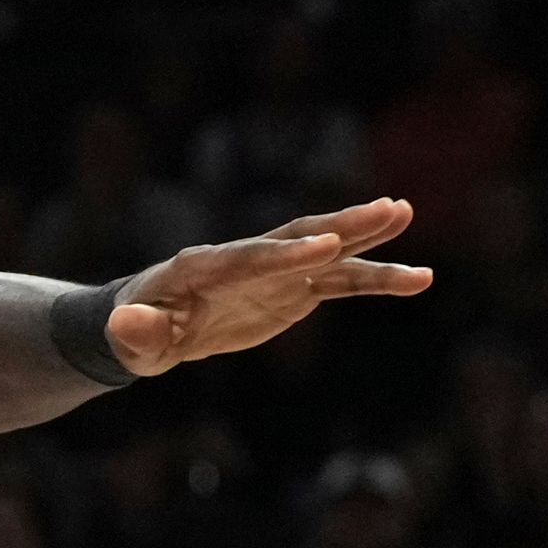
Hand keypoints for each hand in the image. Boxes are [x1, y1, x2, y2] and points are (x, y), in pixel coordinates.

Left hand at [107, 200, 433, 376]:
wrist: (149, 325)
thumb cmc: (136, 331)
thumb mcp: (130, 339)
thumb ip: (136, 332)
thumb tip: (127, 324)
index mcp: (204, 267)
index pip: (250, 259)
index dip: (287, 255)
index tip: (326, 247)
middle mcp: (246, 259)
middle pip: (296, 239)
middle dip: (338, 226)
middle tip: (384, 209)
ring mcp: (276, 272)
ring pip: (328, 253)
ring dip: (366, 238)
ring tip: (406, 214)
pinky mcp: (294, 290)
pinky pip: (341, 283)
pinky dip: (377, 280)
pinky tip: (420, 280)